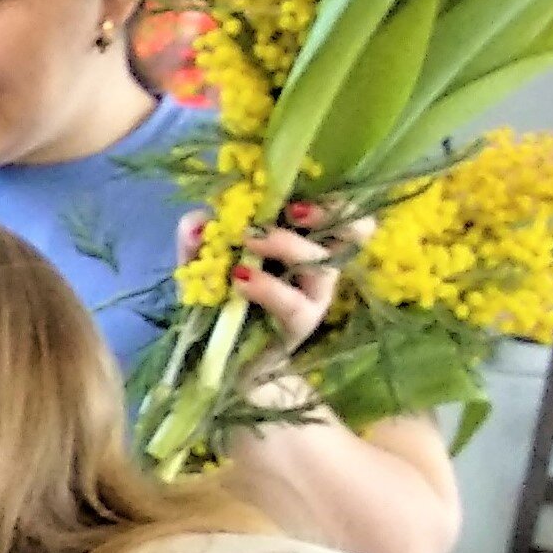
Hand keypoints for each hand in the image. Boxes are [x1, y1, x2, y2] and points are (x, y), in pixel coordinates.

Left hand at [179, 204, 371, 357]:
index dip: (329, 196)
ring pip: (324, 262)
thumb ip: (198, 243)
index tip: (293, 189)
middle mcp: (319, 264)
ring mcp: (315, 295)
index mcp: (303, 241)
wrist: (223, 362)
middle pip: (355, 229)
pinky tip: (241, 279)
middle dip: (327, 211)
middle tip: (287, 209)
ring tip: (251, 239)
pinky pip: (296, 305)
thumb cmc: (221, 305)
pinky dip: (269, 287)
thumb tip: (197, 220)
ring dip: (288, 244)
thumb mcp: (203, 268)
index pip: (340, 211)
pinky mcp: (304, 325)